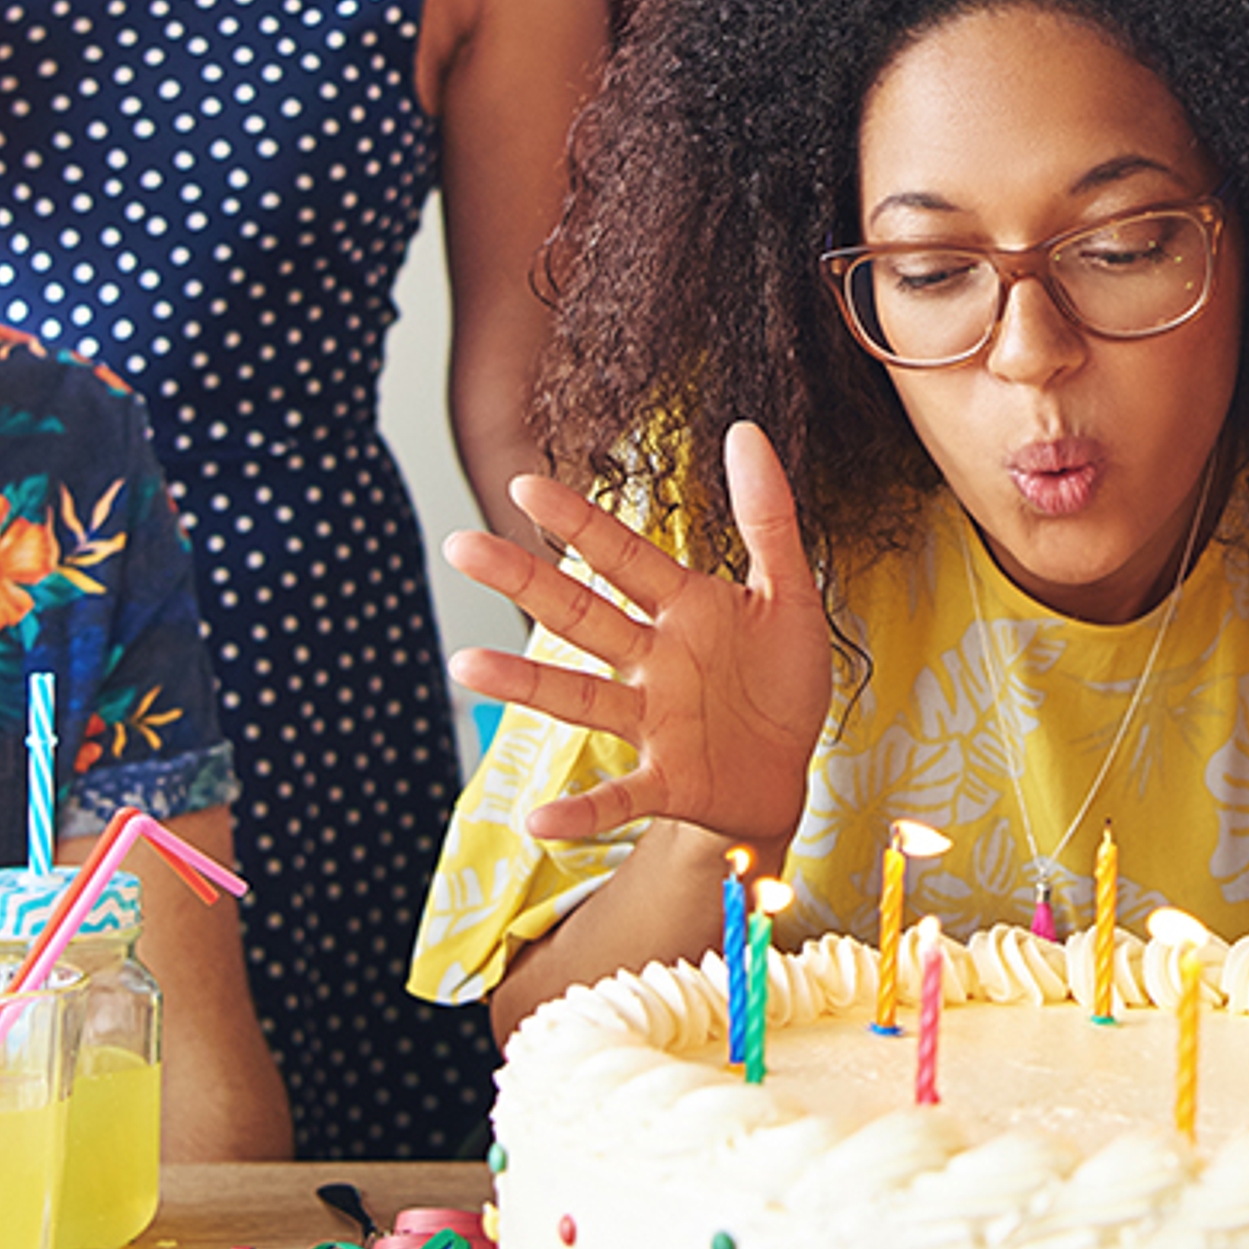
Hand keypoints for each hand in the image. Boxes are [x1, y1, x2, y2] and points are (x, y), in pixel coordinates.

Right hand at [442, 423, 832, 849]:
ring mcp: (652, 722)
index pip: (624, 557)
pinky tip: (536, 820)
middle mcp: (653, 662)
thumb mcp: (789, 594)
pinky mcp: (667, 781)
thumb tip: (746, 428)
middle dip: (523, 582)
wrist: (787, 773)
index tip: (526, 483)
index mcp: (682, 610)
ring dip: (524, 685)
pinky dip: (580, 812)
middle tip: (459, 545)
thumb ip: (768, 518)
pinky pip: (618, 797)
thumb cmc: (780, 680)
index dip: (580, 523)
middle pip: (580, 616)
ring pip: (579, 698)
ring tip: (465, 666)